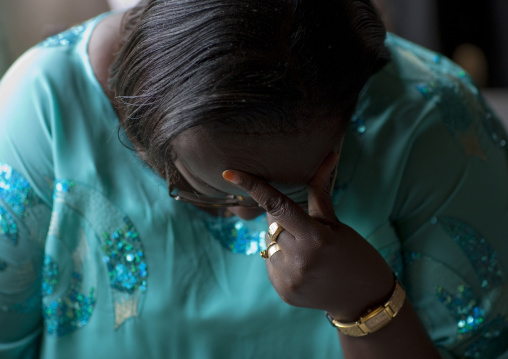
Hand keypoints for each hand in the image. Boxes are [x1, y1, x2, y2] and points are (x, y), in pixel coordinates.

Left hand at [223, 152, 393, 320]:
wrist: (365, 298)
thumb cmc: (354, 253)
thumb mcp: (337, 223)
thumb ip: (319, 192)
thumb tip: (328, 156)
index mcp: (315, 239)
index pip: (277, 206)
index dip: (252, 186)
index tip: (228, 173)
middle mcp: (298, 261)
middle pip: (272, 223)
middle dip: (283, 219)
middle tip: (306, 230)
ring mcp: (288, 279)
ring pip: (269, 242)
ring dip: (282, 240)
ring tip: (307, 252)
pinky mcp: (283, 291)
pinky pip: (270, 262)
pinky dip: (281, 258)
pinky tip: (303, 266)